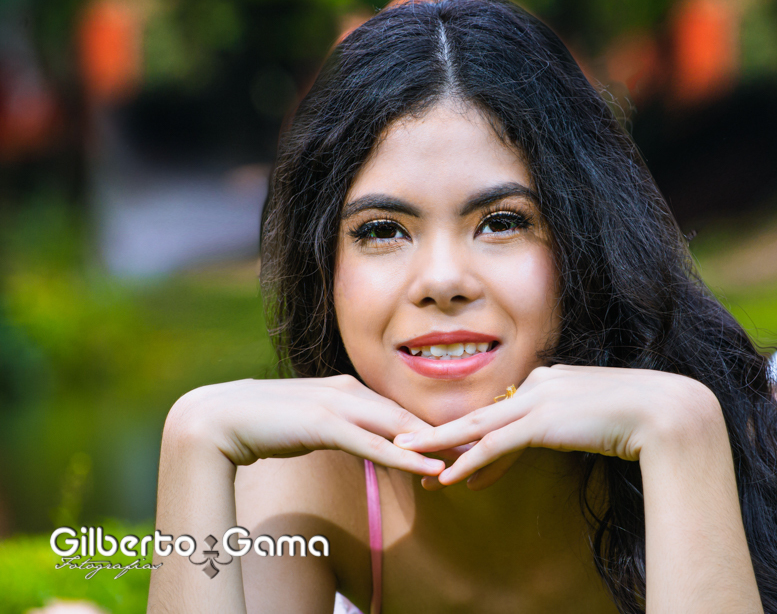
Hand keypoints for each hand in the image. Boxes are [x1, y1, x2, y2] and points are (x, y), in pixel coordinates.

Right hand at [166, 375, 445, 475]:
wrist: (217, 418)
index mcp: (344, 388)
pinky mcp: (325, 423)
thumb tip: (358, 440)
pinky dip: (406, 456)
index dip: (429, 429)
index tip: (459, 442)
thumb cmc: (262, 423)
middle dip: (445, 434)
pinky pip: (375, 444)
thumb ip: (337, 428)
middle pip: (407, 416)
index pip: (396, 411)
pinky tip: (431, 468)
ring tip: (469, 460)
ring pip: (398, 427)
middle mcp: (346, 390)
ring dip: (435, 446)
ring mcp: (337, 404)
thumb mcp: (309, 424)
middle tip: (479, 450)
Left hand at [392, 364, 718, 489]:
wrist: (667, 413)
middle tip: (407, 442)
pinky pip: (494, 444)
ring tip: (408, 456)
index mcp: (554, 378)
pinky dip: (468, 461)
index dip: (479, 435)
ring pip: (477, 426)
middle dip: (442, 433)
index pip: (507, 410)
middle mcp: (540, 383)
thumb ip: (580, 419)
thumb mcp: (603, 414)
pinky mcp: (541, 421)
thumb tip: (575, 432)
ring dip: (440, 444)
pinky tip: (447, 478)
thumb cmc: (646, 415)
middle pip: (481, 413)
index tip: (457, 453)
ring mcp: (539, 400)